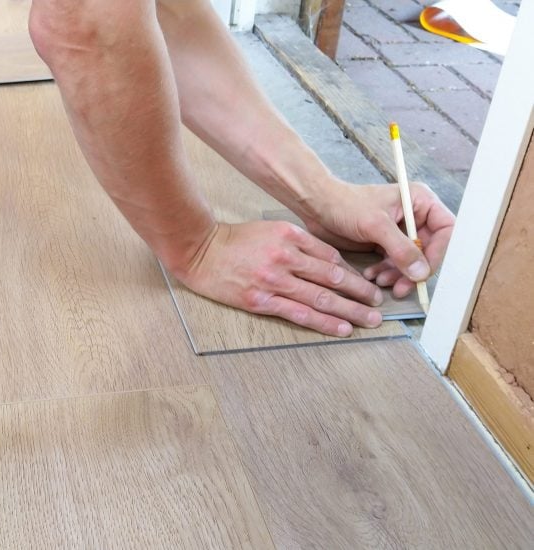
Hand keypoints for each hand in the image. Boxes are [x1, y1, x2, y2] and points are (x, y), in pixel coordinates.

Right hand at [174, 221, 384, 335]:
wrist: (200, 251)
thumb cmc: (235, 241)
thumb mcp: (271, 229)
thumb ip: (299, 243)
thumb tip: (330, 263)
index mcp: (290, 236)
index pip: (331, 257)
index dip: (353, 273)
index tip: (367, 283)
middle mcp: (285, 257)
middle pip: (332, 277)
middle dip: (360, 293)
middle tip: (378, 304)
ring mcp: (273, 280)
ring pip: (321, 297)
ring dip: (350, 311)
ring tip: (369, 320)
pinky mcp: (261, 300)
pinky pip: (299, 313)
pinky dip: (324, 322)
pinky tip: (341, 328)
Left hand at [300, 181, 454, 297]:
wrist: (317, 206)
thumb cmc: (345, 204)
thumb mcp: (376, 225)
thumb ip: (401, 248)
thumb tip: (421, 273)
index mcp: (420, 201)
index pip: (446, 230)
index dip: (439, 252)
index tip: (423, 271)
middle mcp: (414, 216)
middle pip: (429, 250)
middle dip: (414, 270)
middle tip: (401, 287)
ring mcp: (400, 231)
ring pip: (411, 260)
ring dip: (398, 274)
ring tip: (380, 281)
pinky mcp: (385, 243)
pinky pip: (394, 263)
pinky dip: (386, 272)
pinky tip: (372, 276)